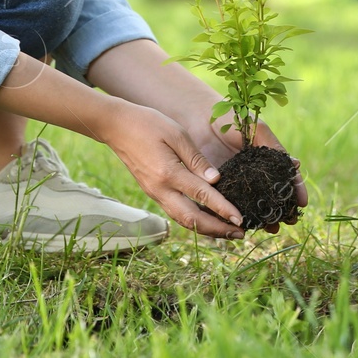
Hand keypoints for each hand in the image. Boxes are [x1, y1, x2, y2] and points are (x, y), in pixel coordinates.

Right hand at [99, 102, 246, 239]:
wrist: (116, 127)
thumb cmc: (148, 124)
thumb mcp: (177, 134)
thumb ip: (196, 159)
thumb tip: (216, 180)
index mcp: (169, 173)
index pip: (202, 196)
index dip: (223, 209)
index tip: (240, 219)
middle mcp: (161, 190)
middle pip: (192, 220)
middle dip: (217, 230)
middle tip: (240, 234)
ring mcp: (155, 194)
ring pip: (183, 221)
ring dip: (206, 230)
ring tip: (227, 232)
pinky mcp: (153, 193)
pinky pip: (176, 213)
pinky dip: (193, 221)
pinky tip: (206, 221)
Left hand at [194, 111, 308, 232]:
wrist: (198, 116)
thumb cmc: (231, 118)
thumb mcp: (256, 129)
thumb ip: (274, 146)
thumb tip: (297, 164)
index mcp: (265, 162)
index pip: (285, 179)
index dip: (295, 191)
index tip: (302, 203)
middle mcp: (253, 176)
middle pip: (271, 198)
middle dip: (281, 211)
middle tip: (289, 221)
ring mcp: (235, 184)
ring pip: (252, 206)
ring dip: (263, 219)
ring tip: (270, 227)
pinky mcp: (216, 190)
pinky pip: (228, 206)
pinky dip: (236, 217)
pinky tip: (245, 225)